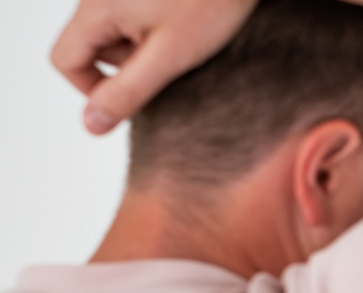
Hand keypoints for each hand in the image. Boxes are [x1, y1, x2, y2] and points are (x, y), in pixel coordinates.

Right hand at [50, 0, 257, 133]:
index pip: (65, 60)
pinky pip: (134, 18)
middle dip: (127, 65)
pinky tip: (186, 27)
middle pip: (91, 46)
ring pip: (115, 33)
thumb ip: (127, 92)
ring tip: (183, 40)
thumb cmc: (210, 1)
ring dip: (144, 48)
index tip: (133, 96)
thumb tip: (92, 123)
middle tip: (169, 61)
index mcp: (96, 8)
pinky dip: (155, 32)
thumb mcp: (169, 57)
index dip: (93, 89)